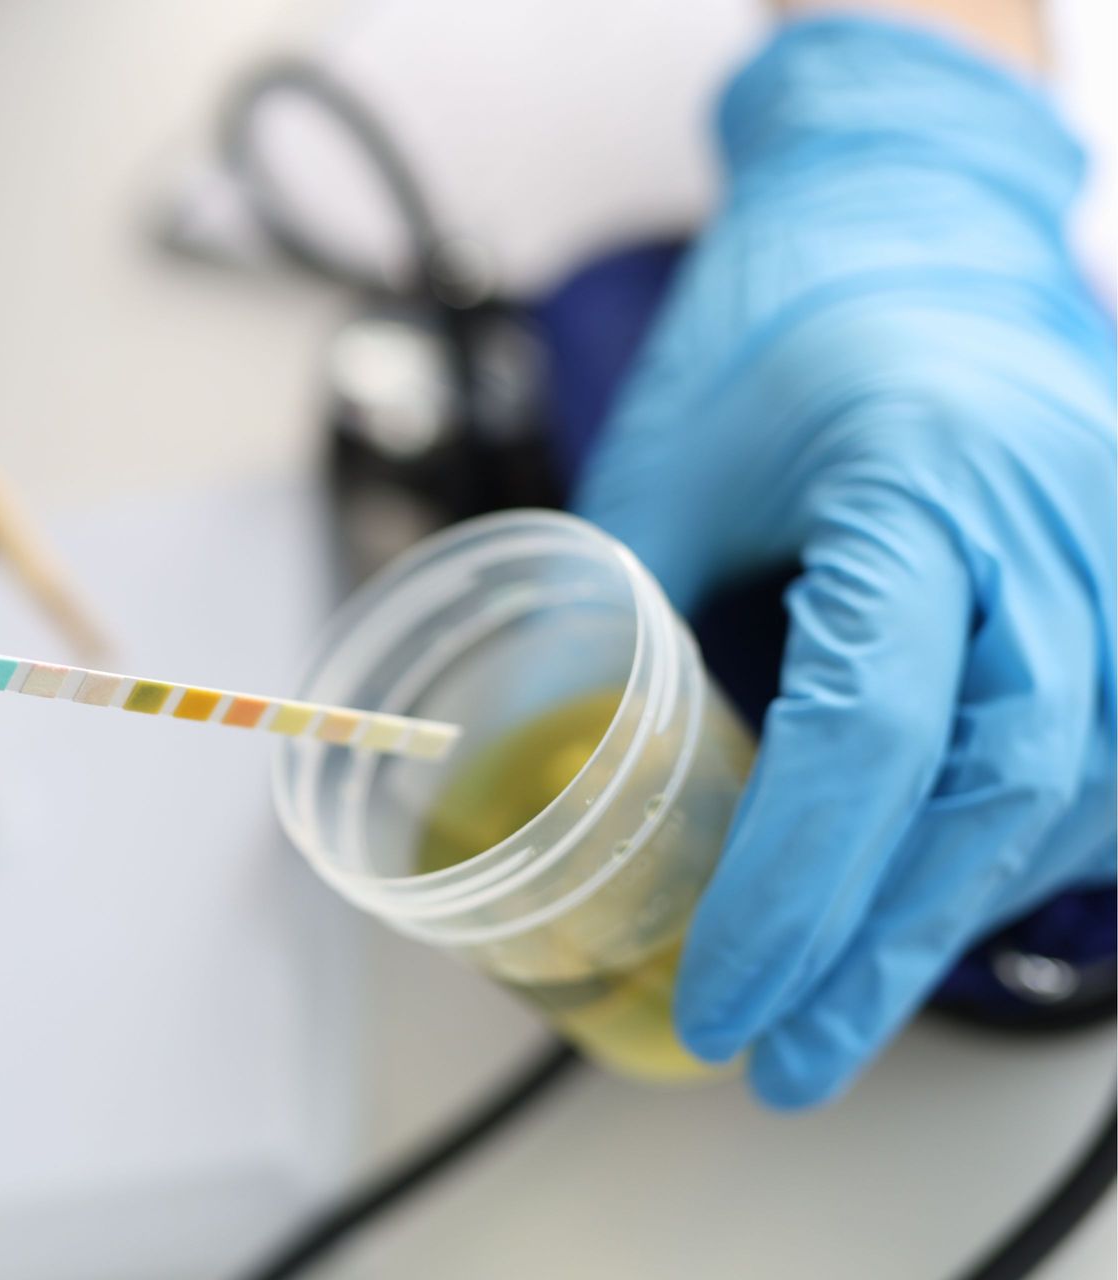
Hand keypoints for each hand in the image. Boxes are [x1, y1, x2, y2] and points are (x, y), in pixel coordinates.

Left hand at [575, 18, 1115, 1106]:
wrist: (912, 223)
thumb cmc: (775, 327)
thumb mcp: (664, 463)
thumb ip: (615, 617)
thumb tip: (547, 773)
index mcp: (915, 481)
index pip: (870, 728)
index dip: (795, 888)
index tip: (727, 996)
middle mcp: (1050, 525)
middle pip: (996, 789)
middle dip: (886, 948)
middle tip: (784, 1055)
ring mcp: (1114, 551)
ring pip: (1073, 791)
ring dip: (953, 916)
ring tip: (840, 1005)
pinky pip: (1105, 756)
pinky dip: (1019, 849)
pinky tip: (933, 907)